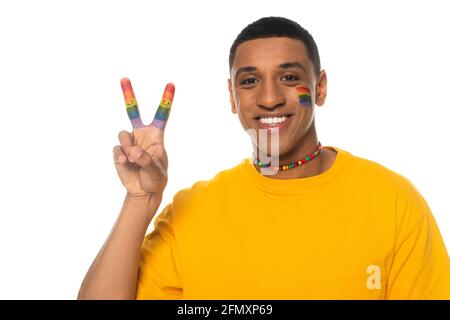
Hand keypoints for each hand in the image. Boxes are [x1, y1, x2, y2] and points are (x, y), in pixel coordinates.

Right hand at [113, 77, 174, 195]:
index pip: (162, 114)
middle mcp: (142, 135)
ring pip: (123, 134)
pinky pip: (117, 149)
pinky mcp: (119, 151)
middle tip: (124, 78)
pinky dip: (121, 157)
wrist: (143, 191)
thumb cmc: (156, 179)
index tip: (171, 84)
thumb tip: (133, 151)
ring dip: (128, 147)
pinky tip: (126, 164)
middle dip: (128, 94)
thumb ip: (146, 161)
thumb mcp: (157, 172)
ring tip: (133, 160)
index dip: (166, 99)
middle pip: (133, 111)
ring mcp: (129, 142)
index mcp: (156, 136)